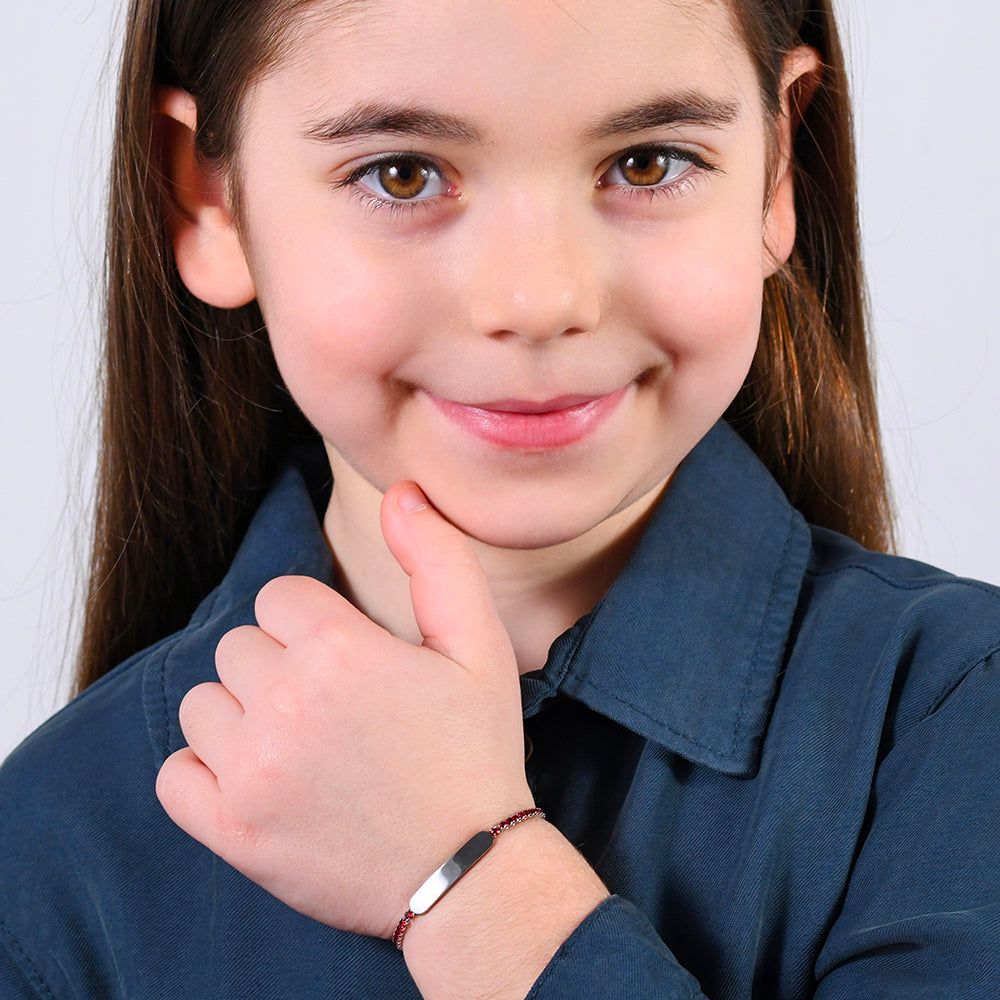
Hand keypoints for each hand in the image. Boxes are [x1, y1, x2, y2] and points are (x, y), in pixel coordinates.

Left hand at [155, 481, 533, 938]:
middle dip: (279, 665)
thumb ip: (438, 559)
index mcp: (338, 650)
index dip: (315, 624)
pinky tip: (259, 779)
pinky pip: (175, 774)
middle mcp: (284, 704)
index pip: (278, 597)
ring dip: (242, 715)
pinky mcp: (231, 830)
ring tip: (300, 744)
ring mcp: (251, 771)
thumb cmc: (474, 752)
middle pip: (238, 647)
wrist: (469, 871)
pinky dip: (206, 772)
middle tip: (333, 707)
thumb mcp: (479, 645)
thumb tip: (403, 493)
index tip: (348, 659)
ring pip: (202, 704)